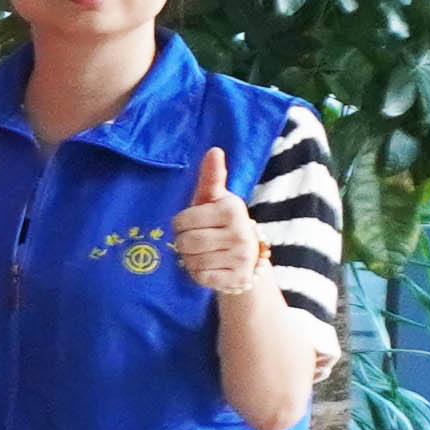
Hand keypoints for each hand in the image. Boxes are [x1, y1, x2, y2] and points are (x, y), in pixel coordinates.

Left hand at [169, 144, 262, 297]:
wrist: (249, 259)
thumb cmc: (221, 223)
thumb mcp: (215, 200)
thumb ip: (211, 177)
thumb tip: (214, 150)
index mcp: (232, 210)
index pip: (181, 221)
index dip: (180, 224)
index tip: (193, 224)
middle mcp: (241, 233)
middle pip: (185, 242)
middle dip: (184, 243)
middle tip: (197, 241)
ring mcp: (241, 258)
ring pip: (191, 261)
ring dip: (190, 259)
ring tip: (204, 253)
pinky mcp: (237, 278)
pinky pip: (201, 277)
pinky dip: (198, 274)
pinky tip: (209, 267)